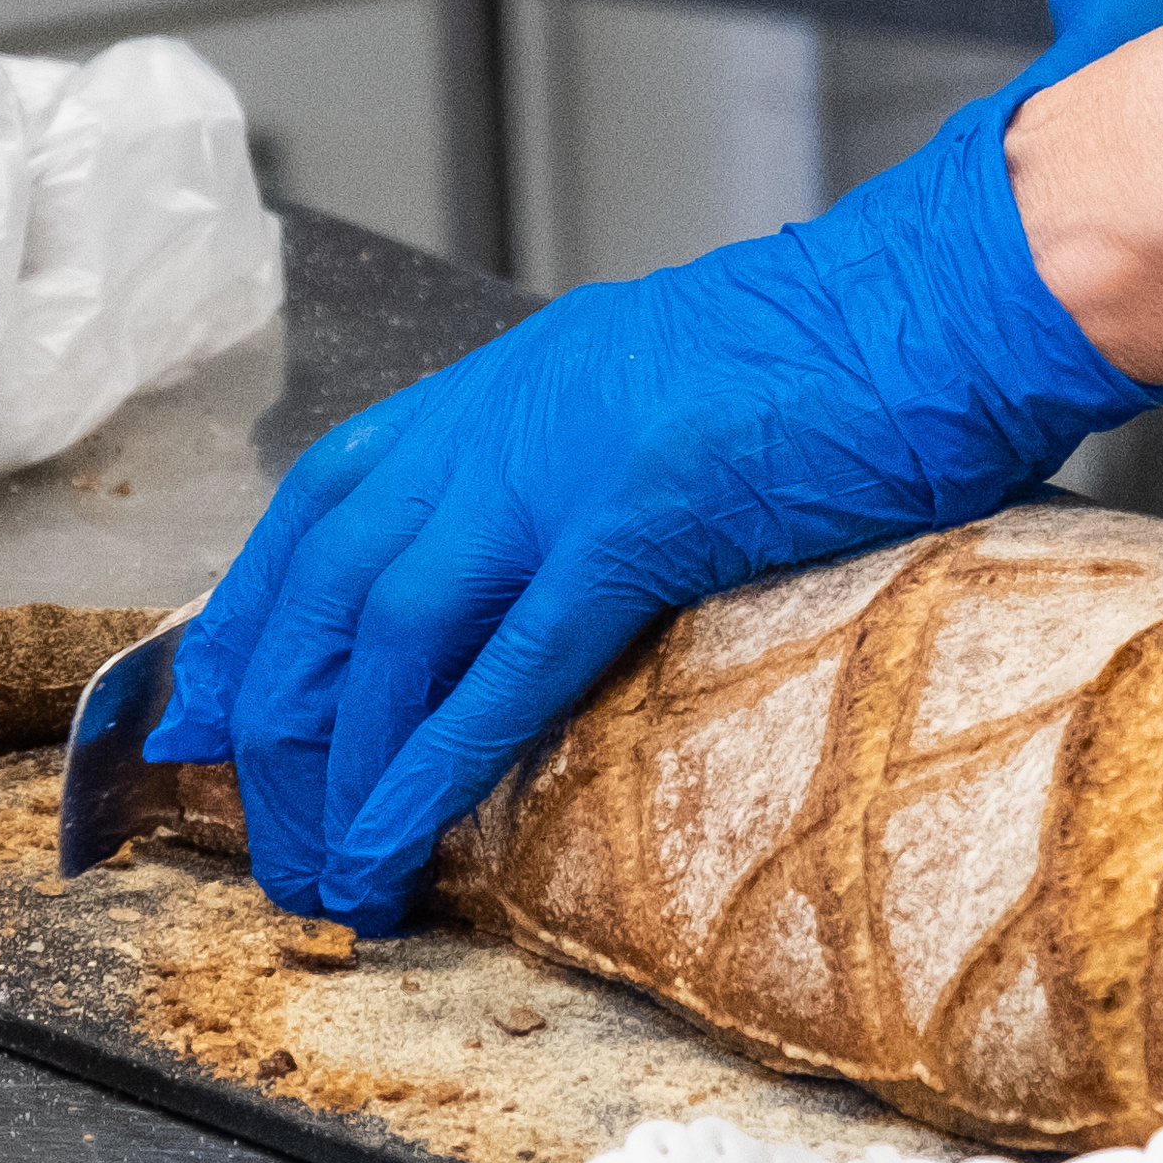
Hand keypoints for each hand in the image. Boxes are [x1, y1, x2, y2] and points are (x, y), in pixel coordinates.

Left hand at [151, 90, 1162, 926]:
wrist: (954, 294)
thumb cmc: (861, 355)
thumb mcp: (688, 393)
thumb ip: (607, 463)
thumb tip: (574, 567)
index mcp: (517, 382)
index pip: (330, 501)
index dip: (255, 612)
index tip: (208, 707)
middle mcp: (509, 412)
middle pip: (333, 580)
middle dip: (275, 716)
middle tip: (254, 828)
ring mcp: (568, 460)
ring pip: (392, 629)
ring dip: (340, 762)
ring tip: (324, 868)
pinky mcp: (641, 514)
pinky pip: (508, 660)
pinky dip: (432, 758)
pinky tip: (393, 833)